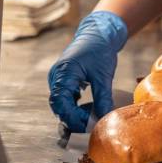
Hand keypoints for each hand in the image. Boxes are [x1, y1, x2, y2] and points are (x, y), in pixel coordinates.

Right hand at [48, 11, 127, 131]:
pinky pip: (65, 98)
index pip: (60, 102)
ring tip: (91, 120)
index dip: (71, 117)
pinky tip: (88, 111)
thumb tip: (104, 118)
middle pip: (58, 106)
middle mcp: (56, 77)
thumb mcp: (103, 75)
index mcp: (63, 73)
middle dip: (72, 119)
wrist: (97, 34)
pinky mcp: (64, 81)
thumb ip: (102, 97)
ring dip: (74, 114)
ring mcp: (58, 79)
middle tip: (89, 128)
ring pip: (61, 104)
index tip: (87, 126)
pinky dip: (75, 107)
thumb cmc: (100, 51)